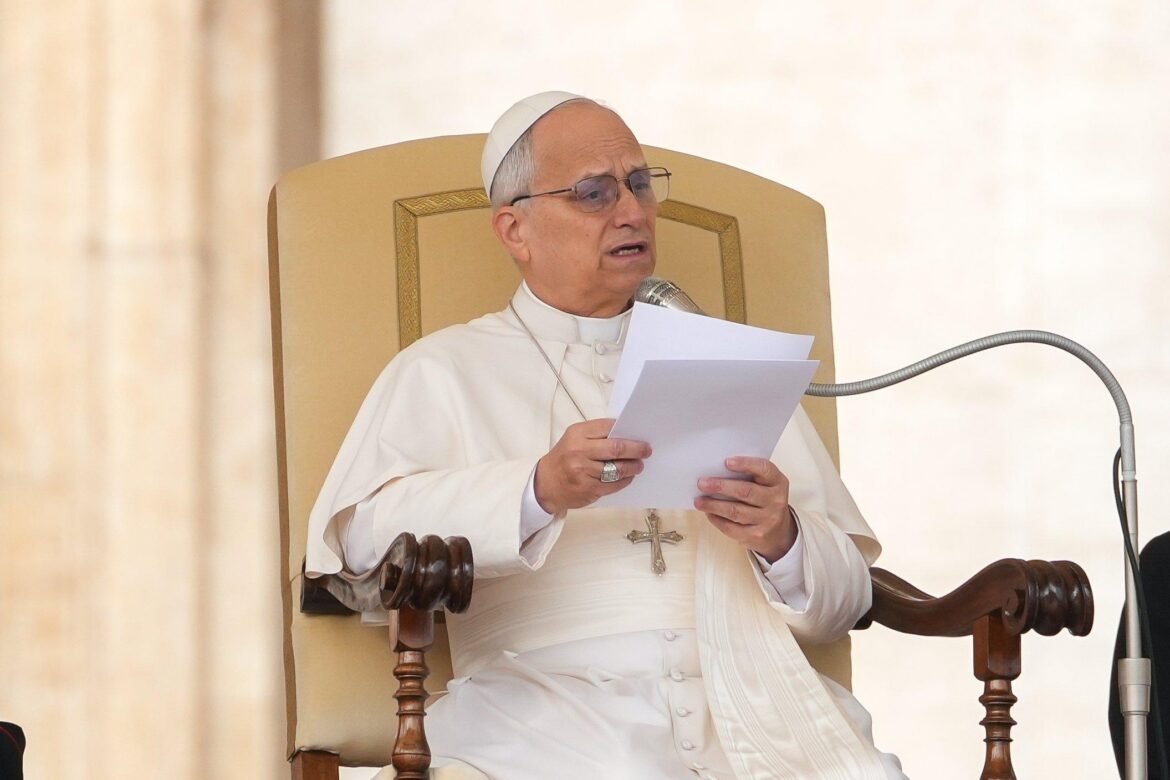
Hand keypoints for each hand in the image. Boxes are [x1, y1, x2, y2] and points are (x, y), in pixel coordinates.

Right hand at [534, 419, 650, 514]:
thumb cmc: (563, 459)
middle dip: (636, 449)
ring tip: (639, 465)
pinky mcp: (589, 489)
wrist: (545, 484)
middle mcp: (579, 451)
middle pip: (616, 448)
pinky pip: (614, 484)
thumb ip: (596, 435)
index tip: (638, 433)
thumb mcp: (574, 439)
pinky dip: (625, 480)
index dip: (626, 430)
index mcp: (577, 434)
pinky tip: (628, 477)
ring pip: (617, 468)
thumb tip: (625, 433)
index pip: (608, 427)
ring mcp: (584, 471)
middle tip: (646, 450)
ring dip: (633, 467)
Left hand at [694, 456, 796, 563]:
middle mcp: (776, 501)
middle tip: (702, 483)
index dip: (746, 464)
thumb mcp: (765, 485)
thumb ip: (749, 475)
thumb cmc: (765, 500)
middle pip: (745, 491)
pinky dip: (717, 520)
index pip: (764, 469)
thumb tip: (716, 471)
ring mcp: (768, 520)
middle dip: (721, 486)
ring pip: (736, 511)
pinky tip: (709, 513)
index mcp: (778, 482)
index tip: (726, 462)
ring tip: (699, 501)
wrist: (779, 532)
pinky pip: (732, 528)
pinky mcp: (756, 536)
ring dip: (714, 505)